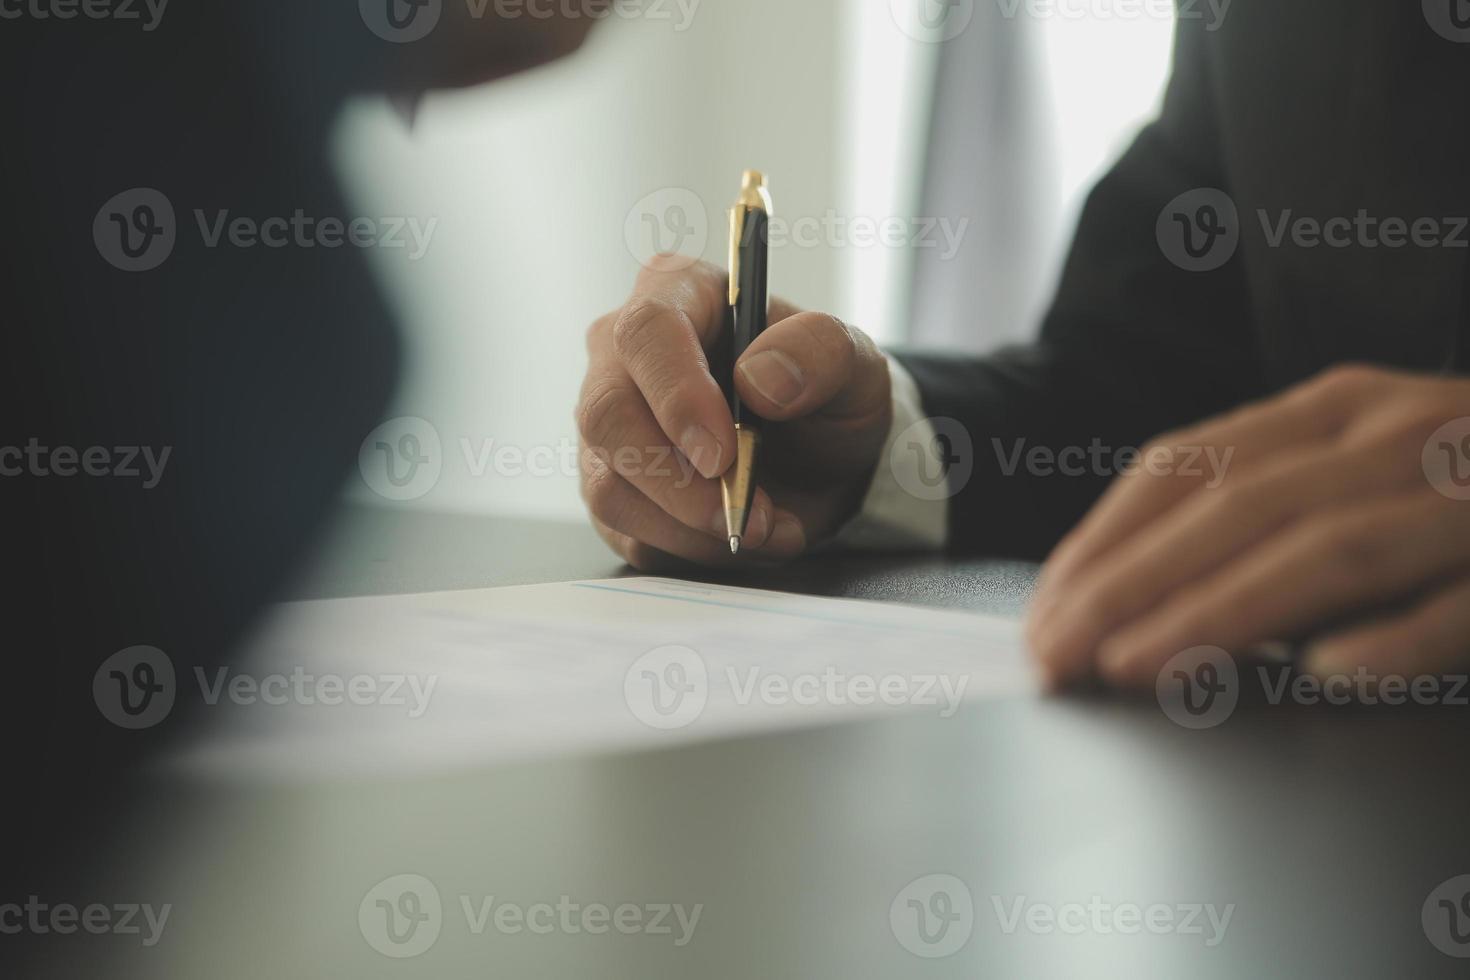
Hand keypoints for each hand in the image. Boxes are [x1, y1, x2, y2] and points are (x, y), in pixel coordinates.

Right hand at [577, 256, 891, 569]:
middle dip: (679, 481)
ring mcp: (609, 425)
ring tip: (763, 527)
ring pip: (608, 485)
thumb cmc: (825, 394)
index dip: (676, 395)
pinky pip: (624, 530)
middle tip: (747, 514)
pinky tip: (739, 537)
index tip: (724, 454)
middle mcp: (623, 355)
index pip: (646, 332)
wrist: (823, 460)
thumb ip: (819, 350)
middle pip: (607, 414)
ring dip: (690, 526)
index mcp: (677, 294)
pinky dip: (690, 548)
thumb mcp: (853, 362)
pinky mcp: (611, 485)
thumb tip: (758, 378)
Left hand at [1026, 365, 1469, 690]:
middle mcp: (1401, 430)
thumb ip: (1270, 511)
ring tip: (1140, 665)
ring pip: (1333, 546)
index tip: (1044, 609)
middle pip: (1239, 505)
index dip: (1105, 538)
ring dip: (1224, 610)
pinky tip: (1333, 675)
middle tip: (1058, 655)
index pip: (1188, 465)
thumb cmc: (1464, 486)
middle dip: (1132, 583)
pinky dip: (1404, 636)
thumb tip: (1140, 595)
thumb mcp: (1360, 469)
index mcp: (1339, 408)